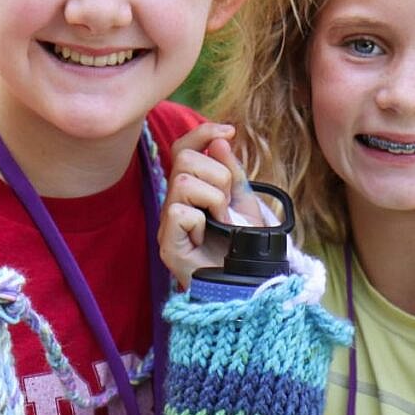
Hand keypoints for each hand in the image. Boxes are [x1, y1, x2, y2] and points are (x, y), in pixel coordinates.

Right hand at [159, 123, 263, 287]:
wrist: (247, 284)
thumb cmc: (243, 247)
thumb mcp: (243, 202)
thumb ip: (232, 171)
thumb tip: (220, 138)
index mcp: (191, 189)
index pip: (184, 147)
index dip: (203, 132)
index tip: (230, 130)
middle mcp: (174, 201)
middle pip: (184, 158)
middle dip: (218, 175)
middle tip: (228, 204)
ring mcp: (168, 223)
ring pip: (182, 180)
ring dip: (214, 198)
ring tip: (222, 221)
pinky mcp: (167, 244)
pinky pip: (180, 211)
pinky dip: (202, 221)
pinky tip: (208, 237)